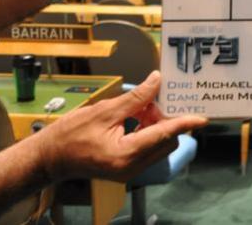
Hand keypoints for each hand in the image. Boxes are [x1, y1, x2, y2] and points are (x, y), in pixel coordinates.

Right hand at [35, 71, 207, 181]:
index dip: (185, 123)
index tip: (202, 117)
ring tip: (137, 110)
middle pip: (166, 141)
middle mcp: (132, 166)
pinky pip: (148, 149)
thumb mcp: (104, 111)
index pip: (165, 135)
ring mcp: (130, 170)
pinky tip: (134, 120)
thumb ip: (135, 98)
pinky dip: (147, 133)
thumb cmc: (69, 136)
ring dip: (156, 125)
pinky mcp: (127, 168)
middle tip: (149, 103)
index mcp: (126, 154)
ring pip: (159, 145)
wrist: (48, 158)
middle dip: (164, 119)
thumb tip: (156, 82)